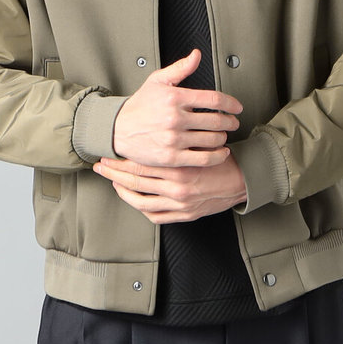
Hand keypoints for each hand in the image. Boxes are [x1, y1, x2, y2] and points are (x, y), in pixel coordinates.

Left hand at [93, 151, 247, 222]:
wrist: (241, 180)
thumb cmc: (220, 158)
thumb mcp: (199, 142)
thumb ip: (177, 137)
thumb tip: (152, 127)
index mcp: (179, 168)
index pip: (140, 165)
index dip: (120, 161)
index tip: (107, 155)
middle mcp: (177, 188)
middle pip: (135, 183)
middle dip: (114, 175)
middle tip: (101, 167)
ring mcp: (179, 205)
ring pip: (140, 201)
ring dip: (123, 191)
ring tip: (113, 182)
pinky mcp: (184, 215)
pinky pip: (155, 215)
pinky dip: (141, 207)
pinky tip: (134, 198)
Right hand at [112, 48, 242, 167]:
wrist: (117, 130)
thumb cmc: (140, 105)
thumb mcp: (157, 81)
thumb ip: (180, 68)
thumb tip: (197, 54)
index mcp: (175, 98)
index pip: (213, 100)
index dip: (231, 103)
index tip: (237, 107)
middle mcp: (175, 118)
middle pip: (217, 121)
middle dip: (230, 122)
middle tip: (233, 122)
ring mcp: (173, 139)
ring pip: (212, 140)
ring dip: (223, 138)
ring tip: (223, 135)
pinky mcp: (171, 158)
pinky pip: (203, 158)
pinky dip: (217, 156)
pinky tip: (221, 152)